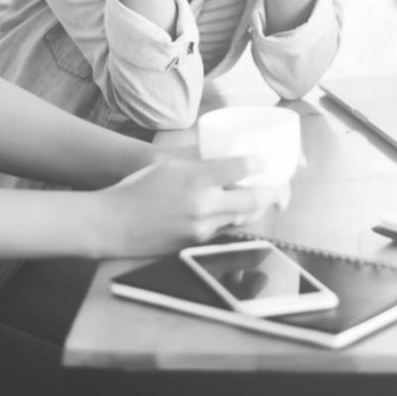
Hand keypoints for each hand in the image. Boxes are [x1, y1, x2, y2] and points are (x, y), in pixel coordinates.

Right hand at [98, 155, 282, 255]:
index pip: (240, 169)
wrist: (114, 224)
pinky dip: (235, 219)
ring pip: (242, 218)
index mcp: (196, 180)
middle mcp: (203, 206)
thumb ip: (198, 160)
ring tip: (264, 198)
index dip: (258, 163)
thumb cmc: (138, 188)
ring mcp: (201, 228)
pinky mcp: (196, 243)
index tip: (265, 159)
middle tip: (281, 187)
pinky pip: (225, 230)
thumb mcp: (168, 165)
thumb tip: (224, 152)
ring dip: (257, 208)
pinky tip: (237, 211)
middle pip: (252, 200)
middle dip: (273, 193)